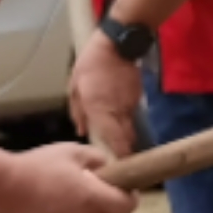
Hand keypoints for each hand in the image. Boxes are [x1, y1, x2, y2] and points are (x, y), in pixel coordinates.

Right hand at [0, 141, 136, 212]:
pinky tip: (54, 202)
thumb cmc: (40, 165)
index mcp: (92, 197)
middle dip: (108, 199)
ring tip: (67, 190)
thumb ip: (98, 159)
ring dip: (88, 208)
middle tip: (93, 183)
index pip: (126, 206)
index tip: (125, 186)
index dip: (130, 197)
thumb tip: (109, 167)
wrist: (5, 187)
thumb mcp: (73, 151)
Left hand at [69, 30, 144, 158]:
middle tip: (120, 157)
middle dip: (124, 149)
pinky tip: (119, 111)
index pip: (114, 140)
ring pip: (129, 126)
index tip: (119, 166)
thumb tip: (80, 130)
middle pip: (126, 138)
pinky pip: (131, 113)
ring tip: (118, 136)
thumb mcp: (74, 86)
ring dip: (125, 133)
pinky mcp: (137, 98)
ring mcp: (129, 105)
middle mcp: (117, 112)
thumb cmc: (91, 65)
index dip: (120, 155)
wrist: (117, 46)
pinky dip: (126, 117)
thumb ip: (77, 112)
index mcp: (99, 110)